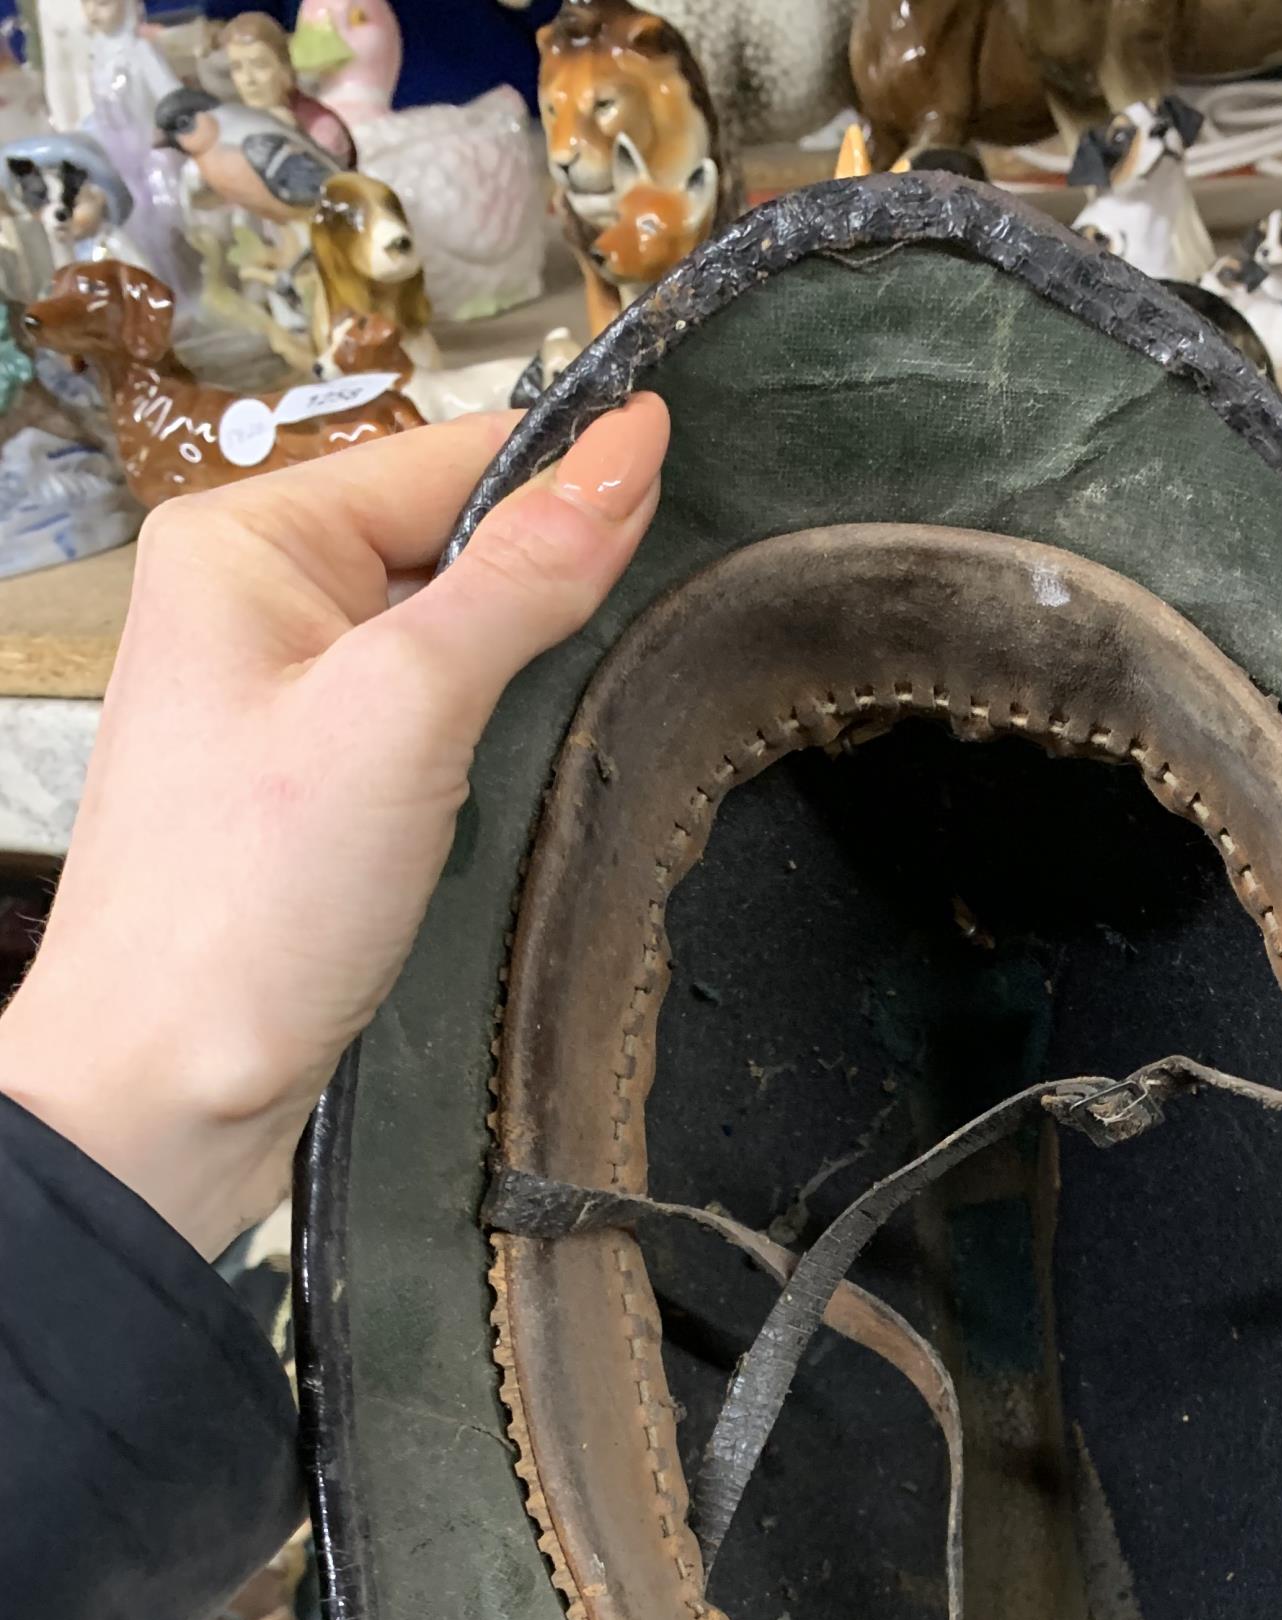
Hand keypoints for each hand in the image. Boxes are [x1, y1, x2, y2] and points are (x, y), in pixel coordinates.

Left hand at [0, 399, 667, 1258]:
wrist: (168, 1088)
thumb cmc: (246, 902)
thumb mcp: (407, 708)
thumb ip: (522, 576)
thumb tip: (629, 451)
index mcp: (244, 542)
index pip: (447, 457)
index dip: (570, 474)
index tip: (695, 478)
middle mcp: (254, 601)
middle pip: (451, 541)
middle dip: (550, 580)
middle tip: (665, 613)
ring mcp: (282, 695)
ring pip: (450, 636)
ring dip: (528, 665)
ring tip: (611, 689)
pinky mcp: (313, 782)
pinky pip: (429, 716)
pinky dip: (493, 732)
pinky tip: (535, 765)